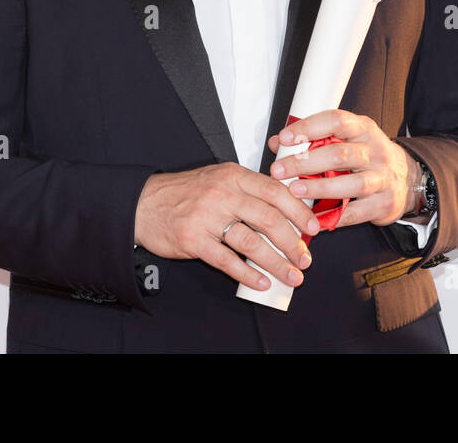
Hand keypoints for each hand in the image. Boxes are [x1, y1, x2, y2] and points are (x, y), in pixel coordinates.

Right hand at [134, 164, 322, 291]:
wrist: (144, 203)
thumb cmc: (185, 192)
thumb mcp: (219, 178)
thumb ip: (249, 190)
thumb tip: (285, 212)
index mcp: (233, 175)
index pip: (275, 192)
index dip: (298, 212)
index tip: (313, 228)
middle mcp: (223, 194)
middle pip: (269, 219)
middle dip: (293, 243)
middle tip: (305, 259)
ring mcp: (207, 217)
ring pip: (252, 242)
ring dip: (276, 262)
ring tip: (291, 275)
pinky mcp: (194, 240)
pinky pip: (227, 260)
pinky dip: (247, 274)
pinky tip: (261, 281)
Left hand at [267, 109, 416, 229]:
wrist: (407, 178)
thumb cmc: (366, 156)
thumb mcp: (345, 139)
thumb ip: (312, 139)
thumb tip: (277, 143)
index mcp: (363, 128)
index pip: (336, 120)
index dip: (309, 128)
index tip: (285, 138)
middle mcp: (375, 150)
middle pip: (340, 154)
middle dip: (305, 163)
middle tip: (279, 170)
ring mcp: (382, 178)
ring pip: (351, 184)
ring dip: (319, 188)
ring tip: (294, 191)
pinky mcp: (384, 203)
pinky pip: (356, 213)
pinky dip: (334, 217)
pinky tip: (314, 218)